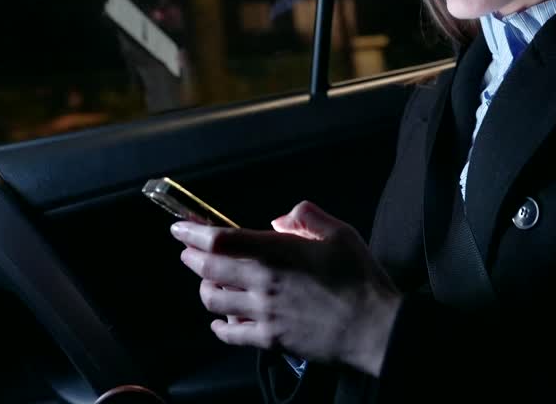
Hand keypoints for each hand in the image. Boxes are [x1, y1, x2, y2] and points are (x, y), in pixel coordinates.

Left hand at [170, 201, 402, 376]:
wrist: (374, 328)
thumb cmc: (360, 278)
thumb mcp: (340, 233)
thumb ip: (306, 216)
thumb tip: (279, 219)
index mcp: (278, 252)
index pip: (221, 240)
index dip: (194, 232)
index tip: (180, 227)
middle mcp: (263, 283)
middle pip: (208, 269)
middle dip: (191, 257)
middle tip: (187, 251)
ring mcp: (264, 313)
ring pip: (214, 301)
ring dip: (204, 288)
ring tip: (206, 282)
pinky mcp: (270, 339)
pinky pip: (231, 334)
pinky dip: (218, 326)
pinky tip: (219, 321)